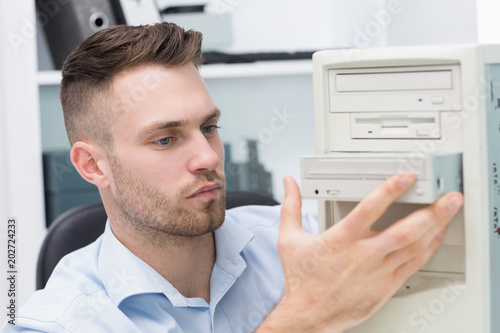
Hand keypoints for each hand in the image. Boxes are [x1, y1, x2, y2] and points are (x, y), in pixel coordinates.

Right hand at [258, 172, 462, 332]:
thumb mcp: (289, 239)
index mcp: (340, 240)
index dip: (390, 191)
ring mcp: (377, 273)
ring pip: (413, 248)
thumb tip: (289, 183)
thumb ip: (290, 206)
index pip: (369, 209)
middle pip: (404, 231)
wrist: (309, 316)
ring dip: (435, 228)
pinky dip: (428, 249)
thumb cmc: (301, 279)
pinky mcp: (385, 287)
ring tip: (450, 212)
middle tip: (450, 198)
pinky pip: (413, 266)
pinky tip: (436, 237)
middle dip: (432, 212)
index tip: (406, 177)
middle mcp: (362, 256)